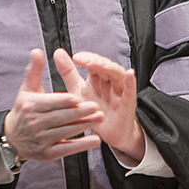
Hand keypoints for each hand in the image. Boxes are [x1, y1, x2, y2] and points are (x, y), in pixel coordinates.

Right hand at [2, 49, 102, 161]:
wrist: (13, 137)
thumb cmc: (24, 109)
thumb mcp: (26, 89)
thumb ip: (34, 70)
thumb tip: (37, 51)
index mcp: (31, 106)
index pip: (51, 103)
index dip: (66, 101)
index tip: (79, 98)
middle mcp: (35, 124)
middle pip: (61, 118)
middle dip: (79, 113)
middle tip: (96, 107)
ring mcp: (42, 140)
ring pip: (66, 132)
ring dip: (84, 126)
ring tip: (100, 118)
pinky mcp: (48, 153)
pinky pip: (67, 149)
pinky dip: (81, 145)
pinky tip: (95, 140)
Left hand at [53, 48, 144, 165]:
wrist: (106, 135)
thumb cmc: (94, 112)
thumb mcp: (77, 92)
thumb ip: (68, 73)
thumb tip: (58, 53)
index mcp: (97, 79)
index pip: (94, 63)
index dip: (87, 59)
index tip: (76, 58)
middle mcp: (109, 83)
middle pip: (106, 67)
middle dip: (96, 62)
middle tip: (85, 60)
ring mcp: (119, 93)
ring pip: (118, 75)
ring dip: (110, 68)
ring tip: (101, 65)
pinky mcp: (127, 105)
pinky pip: (130, 92)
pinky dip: (130, 82)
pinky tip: (129, 74)